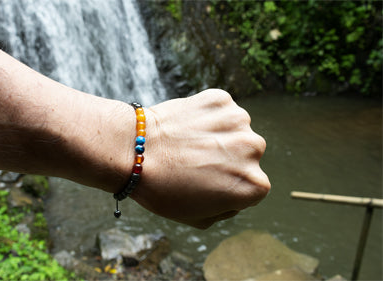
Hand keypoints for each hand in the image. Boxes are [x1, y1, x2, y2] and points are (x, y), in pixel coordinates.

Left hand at [130, 89, 269, 228]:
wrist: (134, 152)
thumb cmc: (163, 190)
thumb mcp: (200, 218)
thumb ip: (227, 208)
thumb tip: (234, 192)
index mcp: (254, 185)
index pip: (251, 186)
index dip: (227, 186)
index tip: (205, 183)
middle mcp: (254, 149)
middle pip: (246, 155)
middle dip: (227, 158)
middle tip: (195, 162)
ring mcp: (238, 120)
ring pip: (234, 129)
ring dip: (218, 134)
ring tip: (188, 143)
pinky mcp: (220, 99)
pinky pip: (219, 109)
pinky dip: (206, 115)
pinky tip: (184, 126)